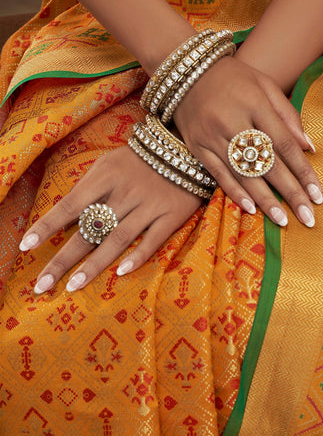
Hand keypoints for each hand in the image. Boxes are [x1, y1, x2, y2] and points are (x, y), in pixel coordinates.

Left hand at [19, 146, 201, 293]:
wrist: (184, 150)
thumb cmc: (139, 160)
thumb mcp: (109, 164)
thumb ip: (89, 188)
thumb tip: (64, 219)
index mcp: (105, 176)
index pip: (70, 205)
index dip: (47, 226)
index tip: (26, 246)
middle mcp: (126, 192)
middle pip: (90, 229)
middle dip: (64, 258)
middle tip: (43, 284)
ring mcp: (150, 204)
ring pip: (118, 239)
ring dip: (94, 264)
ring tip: (73, 286)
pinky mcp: (171, 215)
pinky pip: (153, 240)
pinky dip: (138, 257)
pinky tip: (120, 273)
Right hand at [174, 55, 321, 227]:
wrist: (186, 73)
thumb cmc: (233, 78)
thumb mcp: (264, 84)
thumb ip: (288, 115)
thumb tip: (310, 148)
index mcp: (255, 104)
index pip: (285, 144)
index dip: (303, 172)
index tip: (318, 195)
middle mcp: (233, 122)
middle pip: (267, 164)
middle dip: (290, 193)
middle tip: (308, 217)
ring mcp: (212, 136)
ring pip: (243, 174)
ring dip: (265, 200)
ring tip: (282, 220)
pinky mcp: (197, 147)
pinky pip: (218, 174)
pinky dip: (234, 192)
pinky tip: (250, 208)